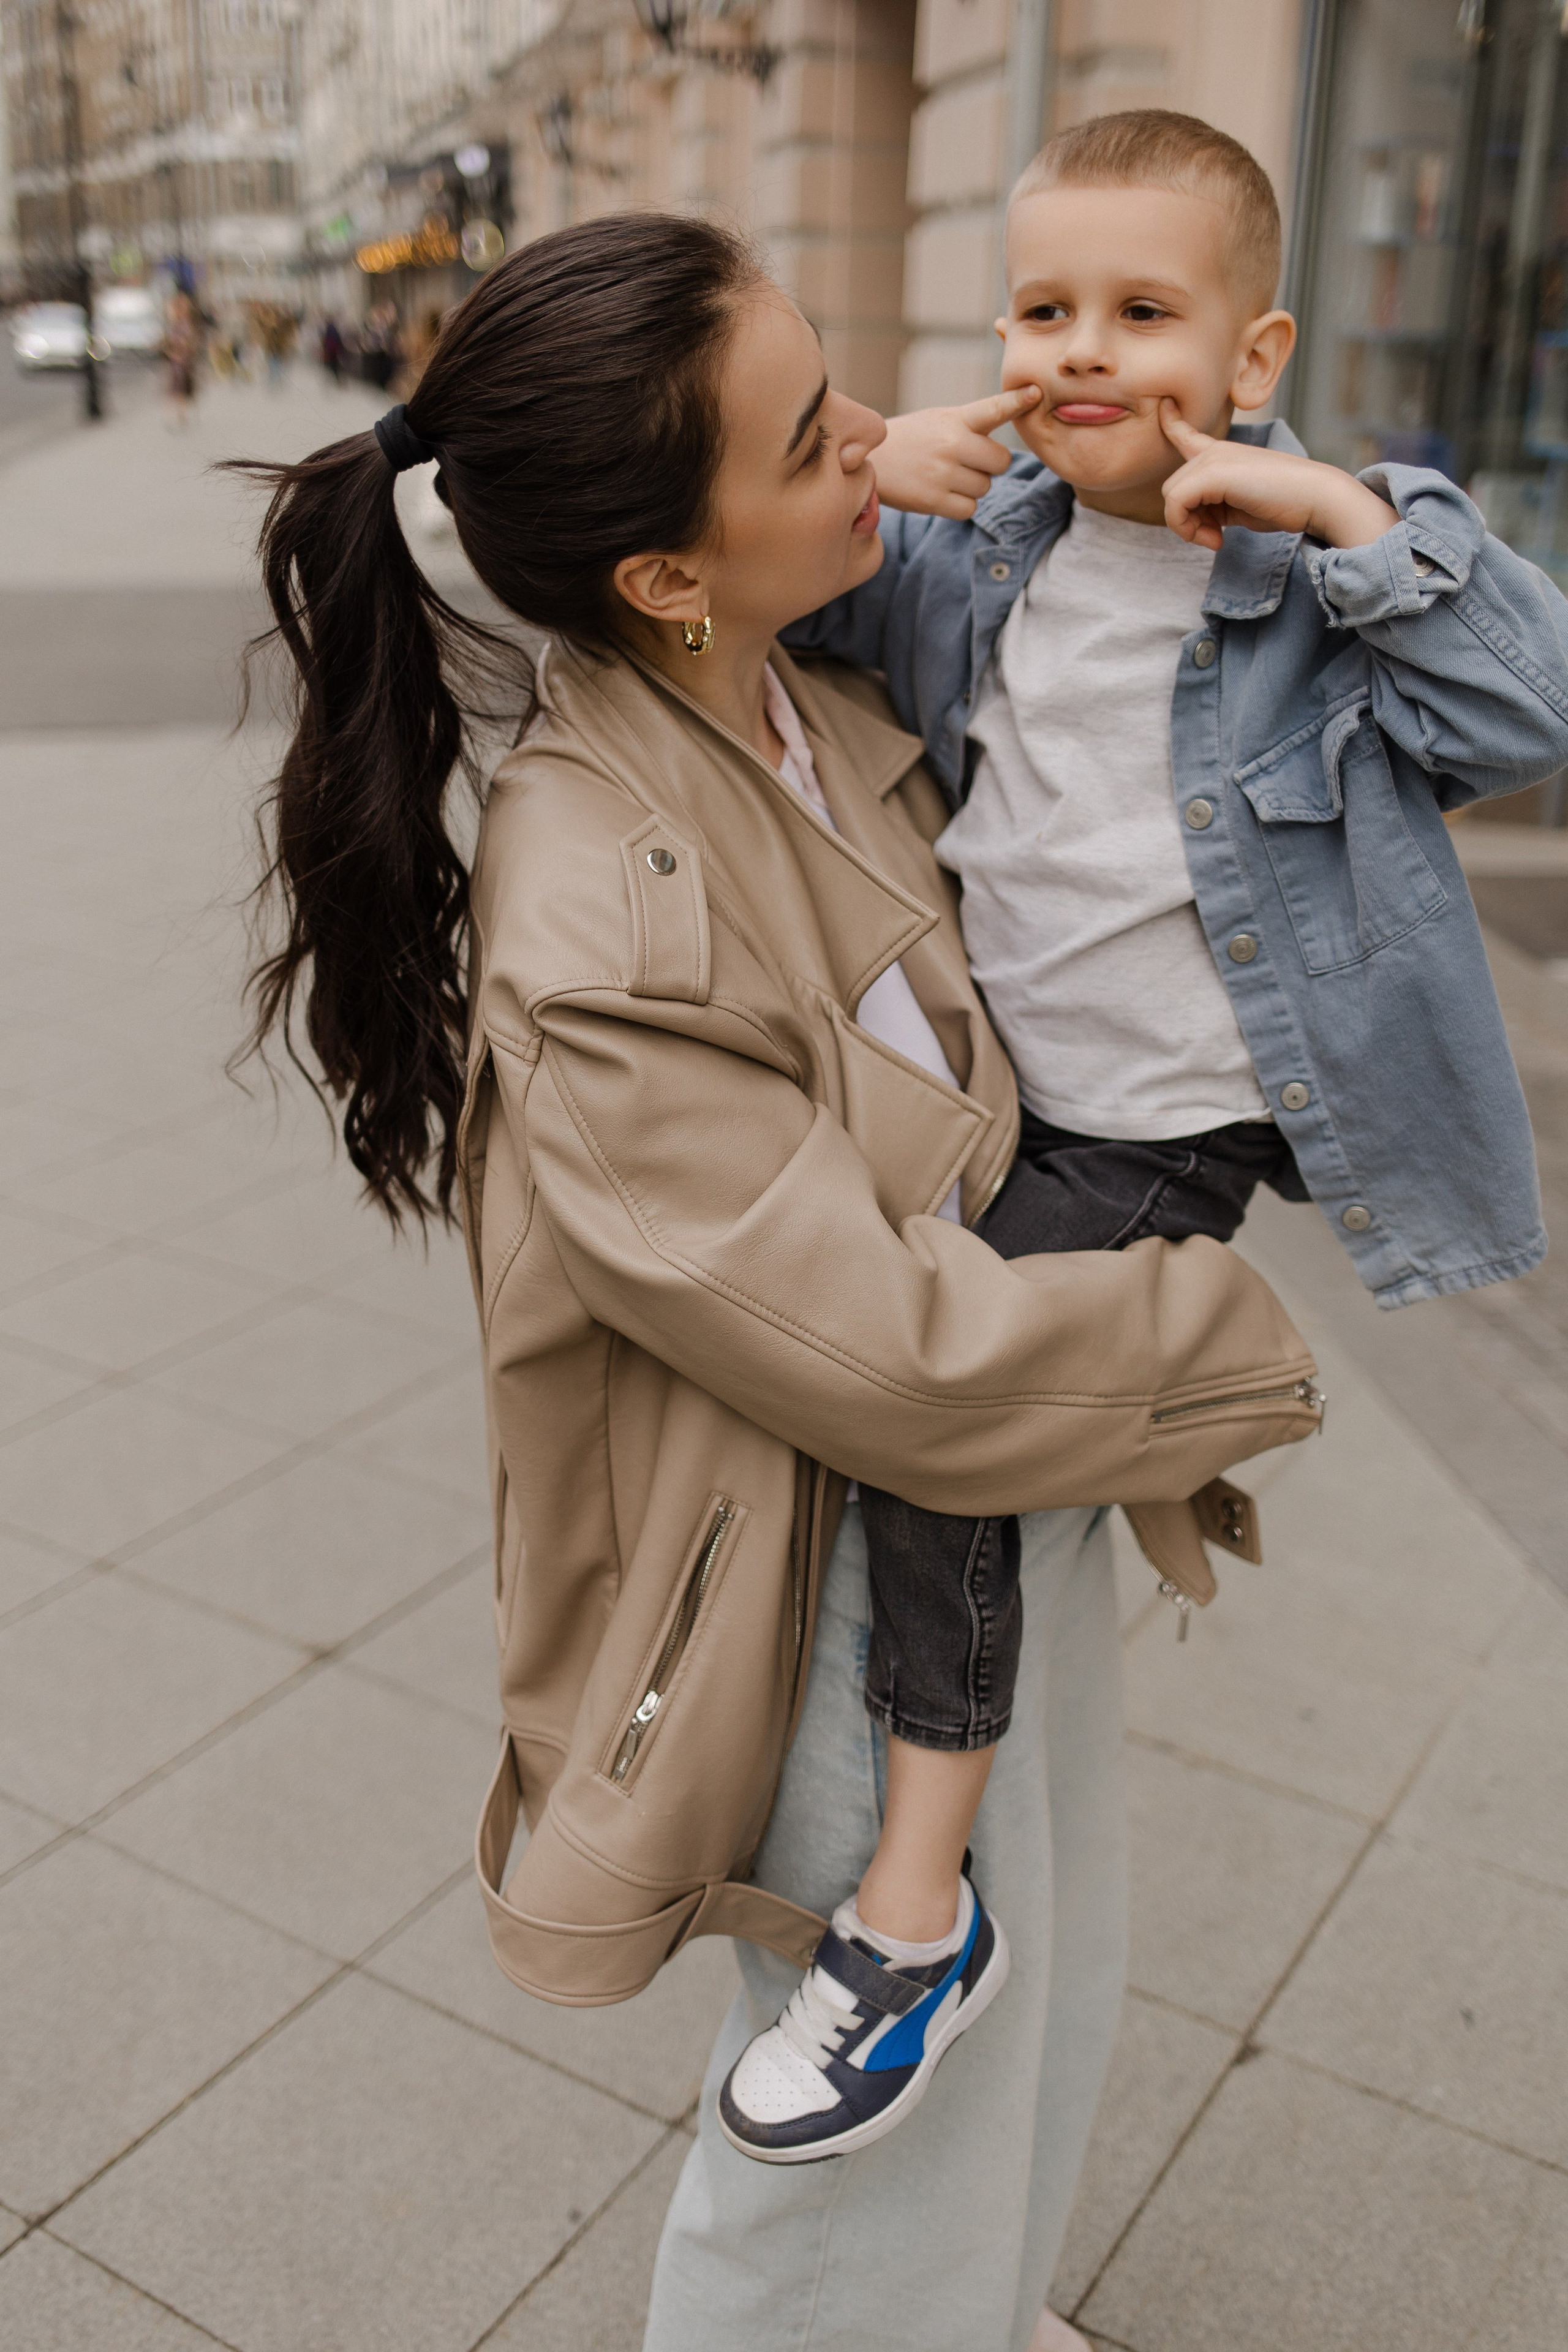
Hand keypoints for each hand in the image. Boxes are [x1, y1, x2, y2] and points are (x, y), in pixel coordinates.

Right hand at [873, 387, 1042, 518]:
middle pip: (1001, 462)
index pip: (992, 409)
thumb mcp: (939, 419)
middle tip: (967, 461)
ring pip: (985, 487)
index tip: (1036, 393)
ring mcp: (943, 474)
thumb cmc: (911, 439)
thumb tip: (1016, 413)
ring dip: (972, 486)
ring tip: (946, 475)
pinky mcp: (934, 501)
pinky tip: (942, 492)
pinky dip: (960, 505)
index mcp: (955, 419)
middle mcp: (952, 444)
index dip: (1017, 401)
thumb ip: (973, 421)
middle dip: (990, 465)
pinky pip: (969, 509)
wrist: (868, 462)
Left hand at [1159, 402, 1397, 552]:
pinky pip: (1176, 504)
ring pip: (1171, 497)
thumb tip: (1195, 524)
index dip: (1171, 422)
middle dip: (1186, 520)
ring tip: (1216, 539)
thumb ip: (1215, 506)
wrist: (1315, 496)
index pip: (1187, 434)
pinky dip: (1188, 529)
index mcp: (1222, 453)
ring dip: (1188, 527)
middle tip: (1215, 536)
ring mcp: (1214, 459)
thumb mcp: (1240, 503)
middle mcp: (1215, 451)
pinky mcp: (1214, 473)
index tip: (1164, 405)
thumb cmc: (1284, 503)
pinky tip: (1218, 539)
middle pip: (1172, 488)